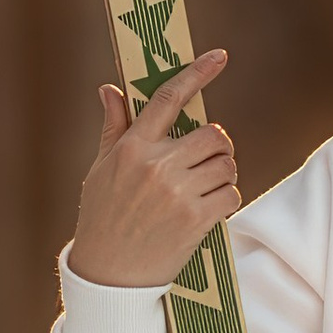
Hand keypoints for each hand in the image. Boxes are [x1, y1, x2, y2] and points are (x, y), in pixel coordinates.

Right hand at [69, 48, 237, 287]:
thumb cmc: (103, 219)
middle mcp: (156, 166)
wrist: (109, 275)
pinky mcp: (195, 220)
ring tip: (204, 189)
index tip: (219, 56)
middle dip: (216, 147)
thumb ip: (114, 128)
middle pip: (213, 134)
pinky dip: (227, 200)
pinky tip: (209, 209)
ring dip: (224, 174)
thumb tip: (110, 90)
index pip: (168, 98)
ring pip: (227, 165)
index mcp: (132, 148)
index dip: (197, 73)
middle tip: (206, 161)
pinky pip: (232, 195)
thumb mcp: (101, 170)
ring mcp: (177, 193)